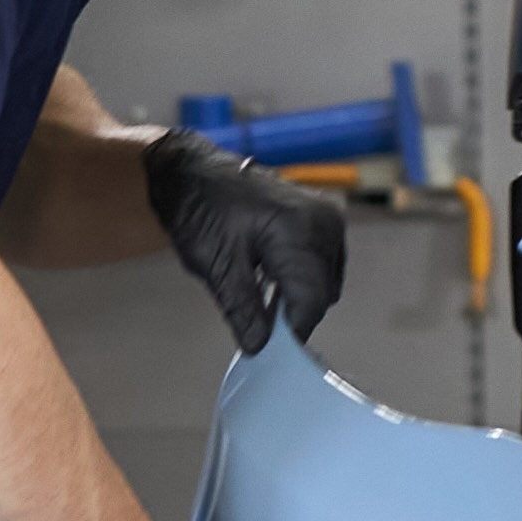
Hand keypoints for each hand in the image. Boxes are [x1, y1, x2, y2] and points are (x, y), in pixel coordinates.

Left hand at [146, 131, 347, 355]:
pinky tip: (270, 277)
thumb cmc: (200, 209)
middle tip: (256, 324)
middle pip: (322, 292)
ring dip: (298, 296)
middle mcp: (325, 223)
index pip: (312, 300)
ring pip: (326, 280)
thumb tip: (259, 347)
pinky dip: (301, 277)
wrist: (194, 169)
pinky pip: (323, 262)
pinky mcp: (324, 217)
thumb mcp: (215, 264)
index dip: (292, 331)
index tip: (268, 351)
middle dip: (293, 313)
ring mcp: (328, 217)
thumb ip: (243, 308)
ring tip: (259, 295)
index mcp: (300, 231)